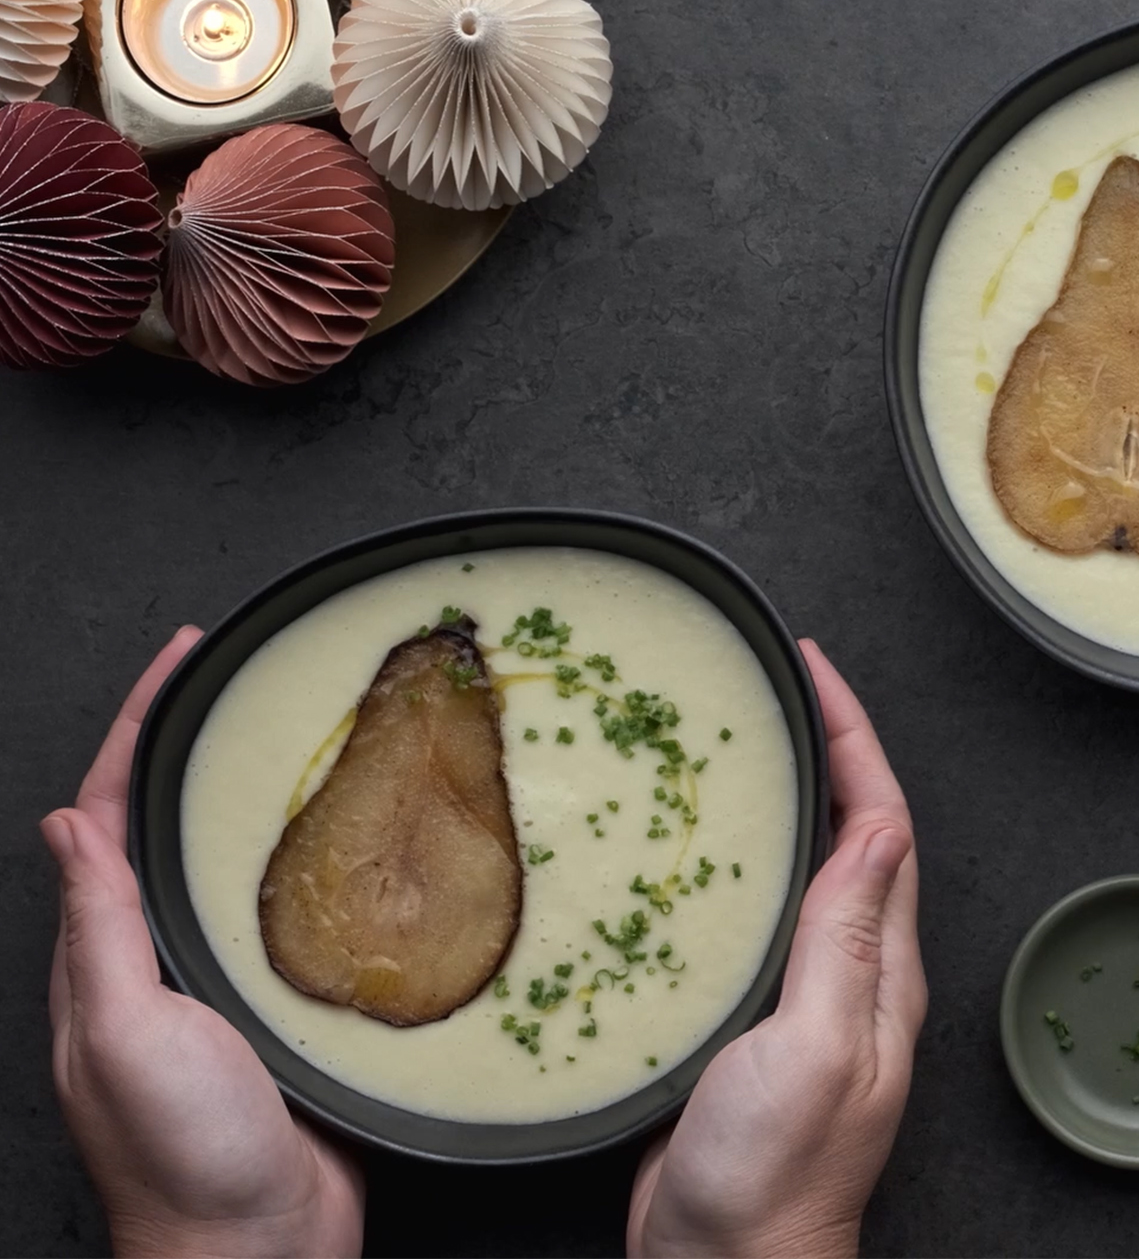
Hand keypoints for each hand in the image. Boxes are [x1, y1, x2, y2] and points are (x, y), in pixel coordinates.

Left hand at [43, 627, 364, 1257]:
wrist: (256, 1245)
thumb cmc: (183, 1154)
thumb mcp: (122, 1031)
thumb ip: (98, 930)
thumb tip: (65, 823)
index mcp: (103, 956)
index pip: (106, 811)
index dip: (136, 727)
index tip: (181, 657)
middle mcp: (153, 962)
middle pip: (166, 824)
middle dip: (194, 742)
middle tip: (247, 677)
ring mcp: (218, 987)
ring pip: (231, 866)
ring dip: (256, 795)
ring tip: (306, 738)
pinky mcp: (280, 1012)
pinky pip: (289, 918)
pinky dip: (312, 864)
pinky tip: (354, 847)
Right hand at [627, 639, 926, 1257]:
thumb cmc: (774, 1178)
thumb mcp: (818, 1044)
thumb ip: (846, 939)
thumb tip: (880, 829)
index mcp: (881, 971)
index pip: (882, 823)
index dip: (853, 737)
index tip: (815, 670)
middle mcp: (852, 977)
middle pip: (851, 834)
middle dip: (823, 749)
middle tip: (777, 686)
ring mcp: (803, 1001)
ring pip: (802, 871)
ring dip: (782, 800)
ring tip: (738, 743)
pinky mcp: (749, 1027)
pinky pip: (753, 922)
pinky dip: (733, 866)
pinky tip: (690, 853)